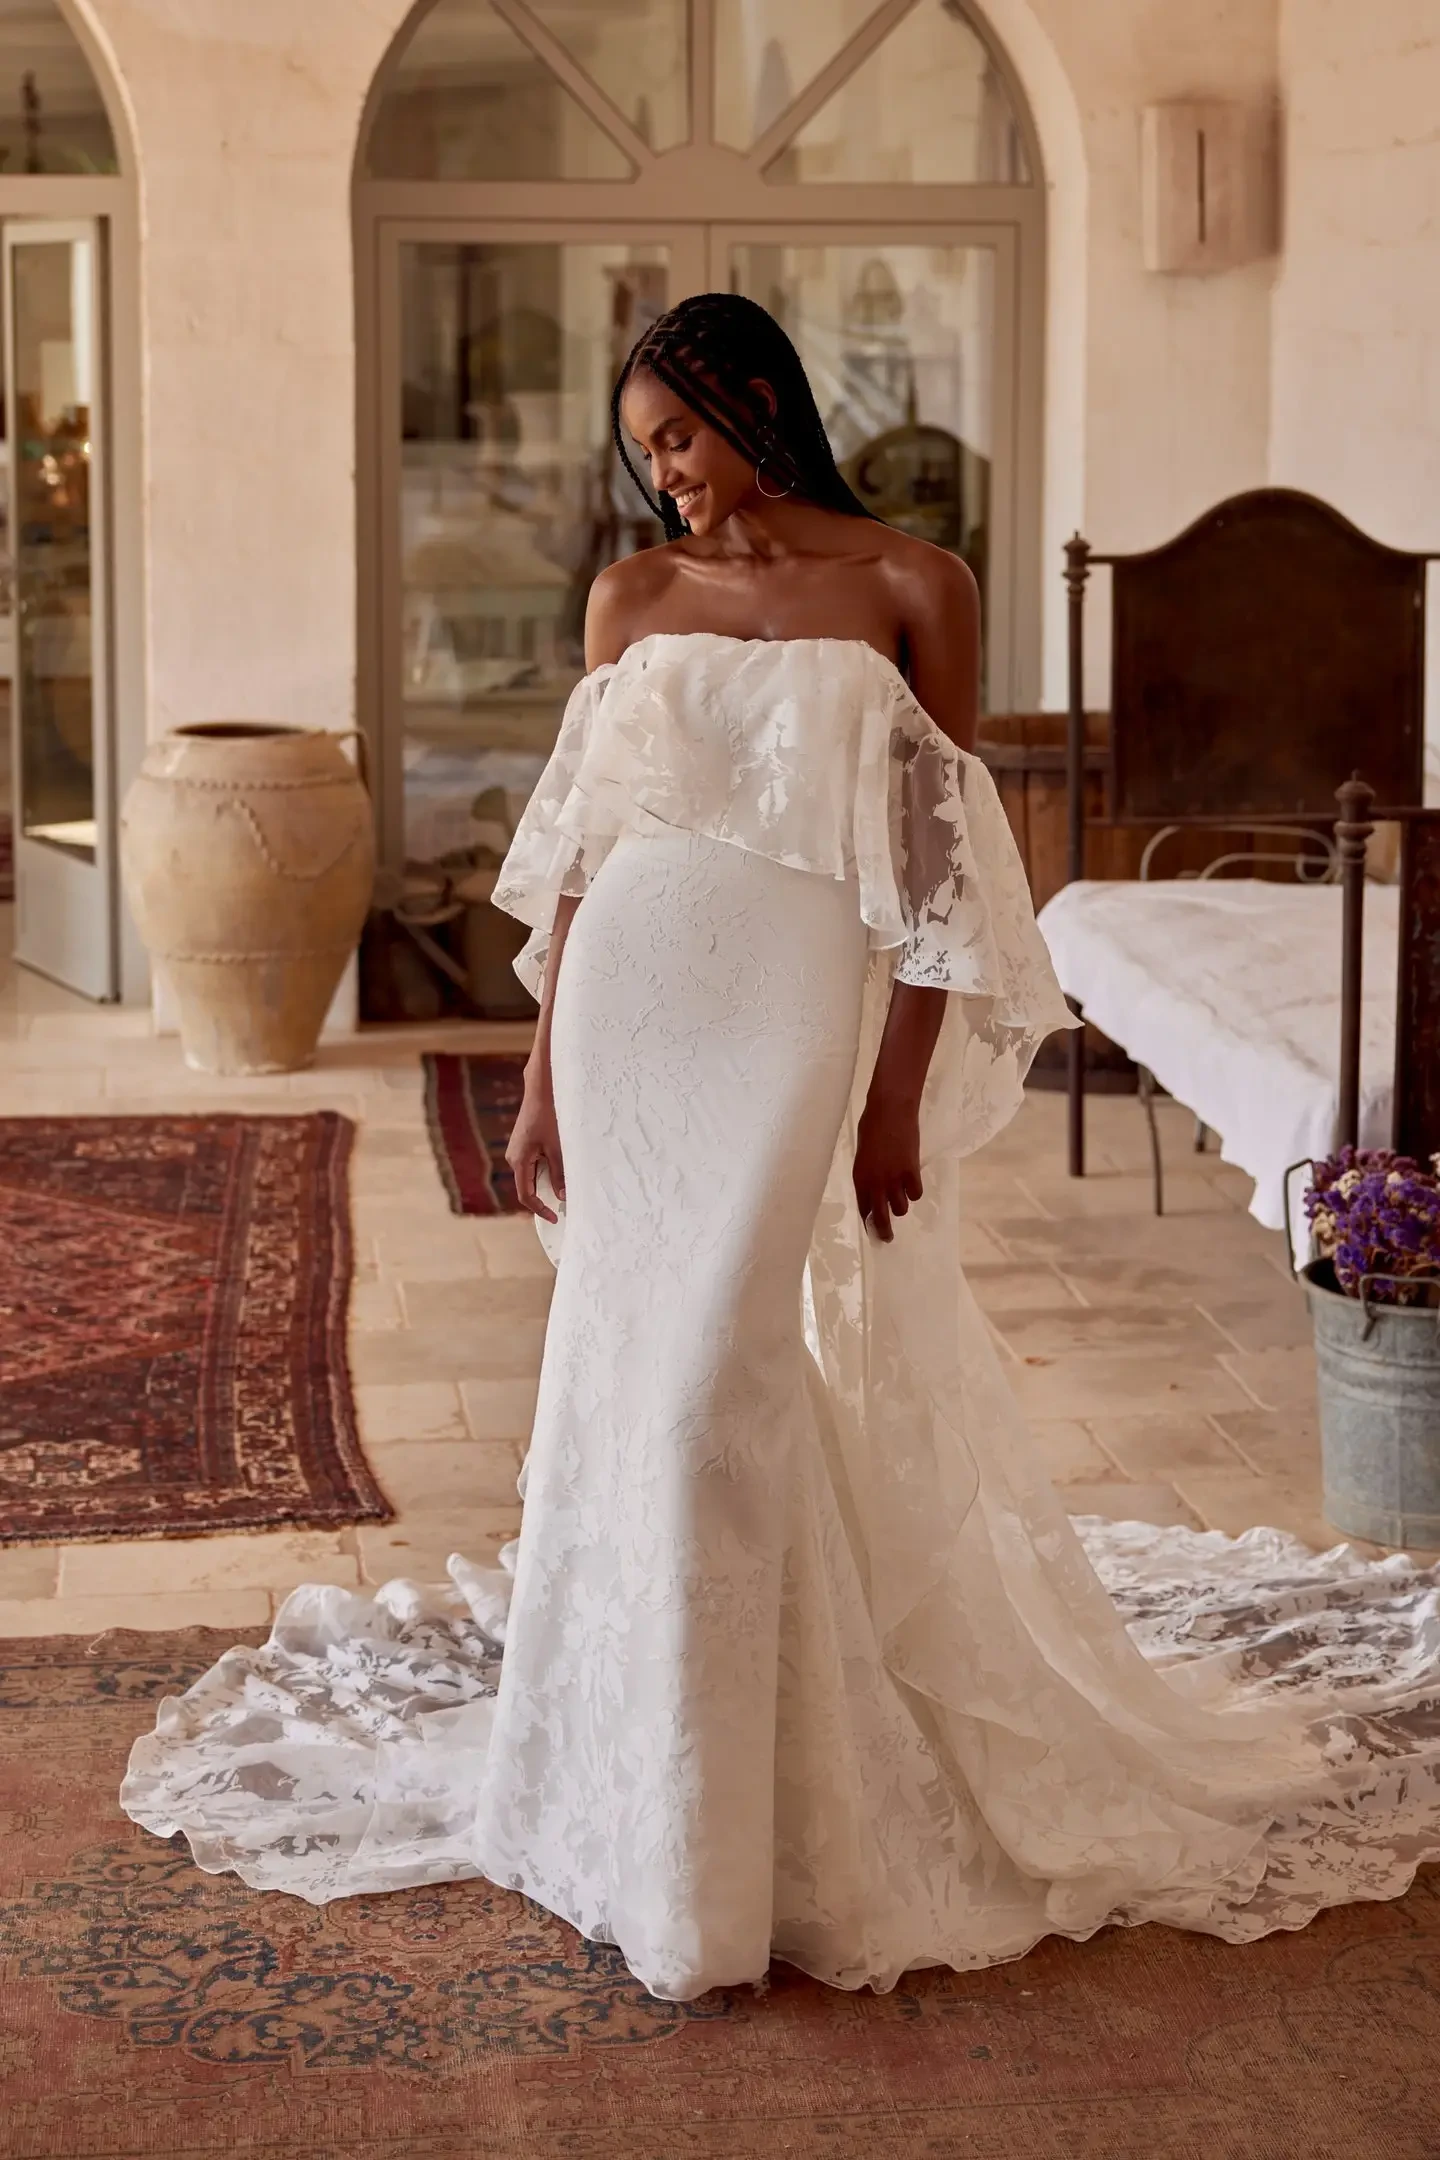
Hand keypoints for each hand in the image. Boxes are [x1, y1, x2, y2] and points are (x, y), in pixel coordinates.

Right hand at [506, 1066, 564, 1222]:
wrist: (542, 1088)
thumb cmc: (549, 1115)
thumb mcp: (557, 1147)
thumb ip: (559, 1173)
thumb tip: (562, 1195)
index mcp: (519, 1161)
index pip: (526, 1195)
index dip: (540, 1209)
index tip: (554, 1219)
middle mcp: (515, 1157)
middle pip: (528, 1186)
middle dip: (545, 1198)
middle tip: (564, 1207)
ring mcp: (519, 1150)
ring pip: (533, 1175)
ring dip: (548, 1183)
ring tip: (567, 1187)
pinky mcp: (526, 1143)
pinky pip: (535, 1164)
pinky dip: (547, 1171)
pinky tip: (562, 1169)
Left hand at [853, 1090, 922, 1241]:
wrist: (891, 1109)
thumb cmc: (872, 1125)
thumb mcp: (863, 1152)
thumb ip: (868, 1172)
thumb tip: (875, 1187)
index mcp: (860, 1177)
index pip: (864, 1208)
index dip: (868, 1220)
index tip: (871, 1228)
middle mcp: (875, 1183)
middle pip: (881, 1218)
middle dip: (883, 1231)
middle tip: (887, 1238)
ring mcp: (894, 1179)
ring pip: (900, 1208)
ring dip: (901, 1205)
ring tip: (901, 1198)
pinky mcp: (912, 1172)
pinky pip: (916, 1194)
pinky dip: (914, 1192)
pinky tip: (912, 1184)